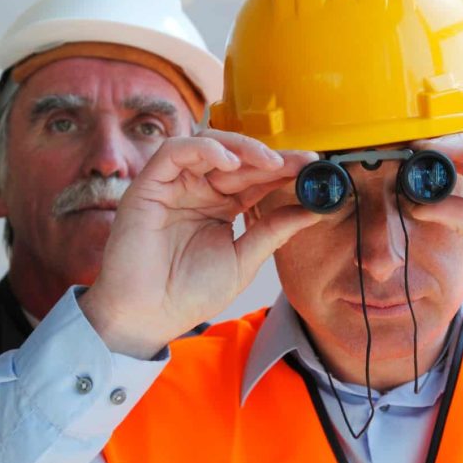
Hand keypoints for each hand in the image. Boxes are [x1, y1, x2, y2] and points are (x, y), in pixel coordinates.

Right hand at [79, 131, 318, 358]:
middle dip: (271, 158)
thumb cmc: (188, 294)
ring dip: (242, 148)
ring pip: (209, 145)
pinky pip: (174, 151)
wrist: (148, 317)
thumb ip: (273, 232)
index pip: (255, 179)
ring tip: (270, 162)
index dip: (283, 170)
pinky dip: (204, 149)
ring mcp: (174, 185)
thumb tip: (313, 210)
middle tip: (302, 161)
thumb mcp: (243, 261)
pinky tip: (230, 162)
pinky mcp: (149, 184)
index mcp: (221, 208)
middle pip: (238, 160)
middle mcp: (198, 191)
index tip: (313, 168)